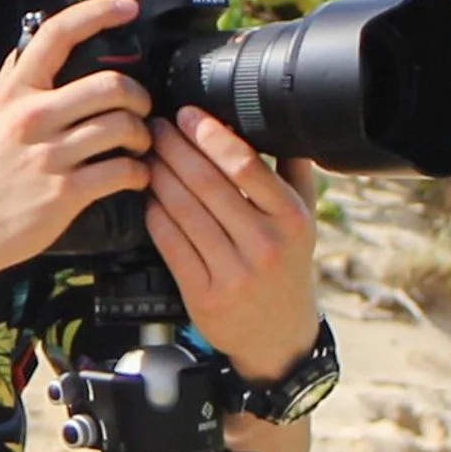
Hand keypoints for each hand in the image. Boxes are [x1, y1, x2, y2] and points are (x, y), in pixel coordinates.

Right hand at [0, 0, 152, 277]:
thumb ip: (14, 82)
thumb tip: (31, 45)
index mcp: (15, 93)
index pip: (58, 33)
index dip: (99, 13)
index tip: (128, 8)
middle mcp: (32, 117)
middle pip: (110, 85)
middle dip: (139, 97)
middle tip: (141, 110)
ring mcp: (49, 156)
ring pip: (122, 127)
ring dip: (143, 136)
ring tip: (140, 146)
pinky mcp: (63, 193)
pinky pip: (121, 171)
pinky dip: (138, 173)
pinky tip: (134, 176)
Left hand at [142, 107, 318, 379]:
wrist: (278, 336)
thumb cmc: (286, 268)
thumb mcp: (303, 221)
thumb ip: (291, 172)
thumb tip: (274, 119)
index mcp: (290, 218)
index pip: (244, 165)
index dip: (209, 135)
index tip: (187, 115)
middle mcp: (264, 245)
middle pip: (207, 184)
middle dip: (175, 149)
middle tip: (155, 127)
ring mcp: (234, 273)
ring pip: (184, 212)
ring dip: (159, 177)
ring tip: (147, 156)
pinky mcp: (205, 295)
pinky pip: (171, 244)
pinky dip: (155, 216)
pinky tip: (148, 197)